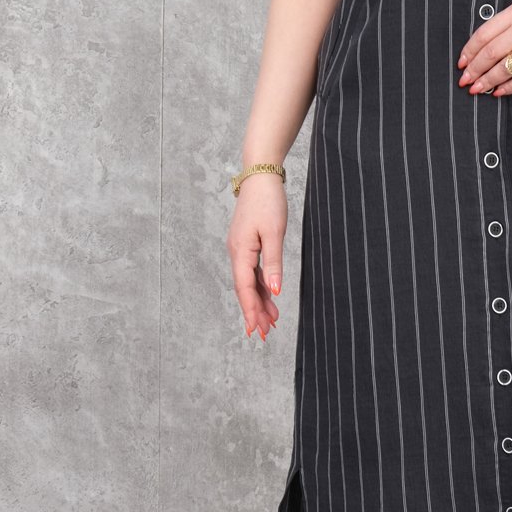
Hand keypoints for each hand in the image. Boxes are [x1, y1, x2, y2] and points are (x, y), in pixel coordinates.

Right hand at [227, 174, 286, 340]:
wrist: (260, 176)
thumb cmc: (268, 202)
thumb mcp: (275, 232)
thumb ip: (274, 262)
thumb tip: (275, 290)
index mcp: (240, 251)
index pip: (245, 287)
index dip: (251, 310)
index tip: (255, 329)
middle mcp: (236, 252)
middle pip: (244, 289)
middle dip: (254, 312)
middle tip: (263, 334)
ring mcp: (240, 249)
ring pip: (249, 282)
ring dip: (259, 302)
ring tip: (271, 322)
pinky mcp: (247, 245)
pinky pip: (252, 272)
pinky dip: (261, 286)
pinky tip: (270, 297)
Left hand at [457, 0, 511, 95]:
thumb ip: (509, 21)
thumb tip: (487, 44)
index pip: (483, 35)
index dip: (469, 51)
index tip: (461, 62)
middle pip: (489, 54)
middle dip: (473, 70)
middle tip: (465, 81)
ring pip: (503, 69)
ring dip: (487, 81)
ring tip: (477, 89)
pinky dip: (509, 88)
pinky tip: (499, 92)